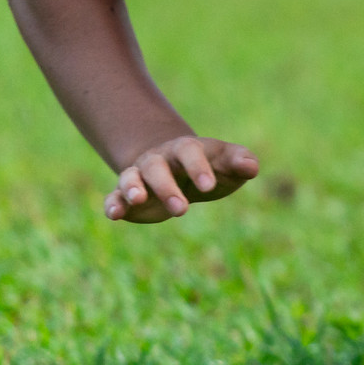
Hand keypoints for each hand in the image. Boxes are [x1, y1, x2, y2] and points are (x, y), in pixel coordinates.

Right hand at [104, 136, 259, 222]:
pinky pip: (114, 197)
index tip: (209, 186)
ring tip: (137, 200)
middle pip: (156, 167)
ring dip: (131, 189)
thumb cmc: (212, 167)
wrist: (183, 172)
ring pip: (130, 178)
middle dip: (166, 187)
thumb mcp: (228, 163)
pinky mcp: (127, 197)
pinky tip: (115, 215)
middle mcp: (159, 160)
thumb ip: (241, 162)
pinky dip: (113, 204)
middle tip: (183, 210)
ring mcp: (140, 176)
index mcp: (186, 149)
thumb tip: (251, 167)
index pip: (190, 152)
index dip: (197, 167)